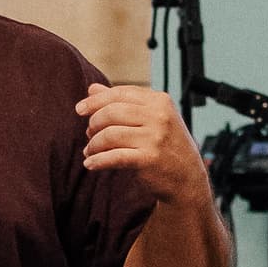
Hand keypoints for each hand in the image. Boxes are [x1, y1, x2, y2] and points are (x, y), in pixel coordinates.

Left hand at [77, 83, 212, 210]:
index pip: (120, 93)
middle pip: (111, 112)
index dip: (96, 101)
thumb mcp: (151, 118)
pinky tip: (90, 164)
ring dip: (94, 144)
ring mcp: (155, 138)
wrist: (187, 177)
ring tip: (90, 151)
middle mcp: (159, 116)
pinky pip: (114, 157)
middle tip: (89, 134)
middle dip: (94, 123)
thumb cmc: (167, 145)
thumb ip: (122, 102)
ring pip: (109, 135)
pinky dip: (98, 161)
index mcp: (159, 101)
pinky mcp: (149, 159)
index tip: (80, 109)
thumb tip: (92, 88)